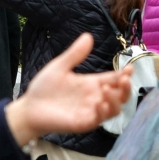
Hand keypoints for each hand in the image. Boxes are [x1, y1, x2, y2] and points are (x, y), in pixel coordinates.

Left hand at [4, 35, 130, 144]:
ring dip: (116, 100)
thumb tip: (88, 36)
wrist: (29, 107)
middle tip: (124, 79)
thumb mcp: (60, 67)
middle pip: (120, 95)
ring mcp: (90, 111)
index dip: (124, 74)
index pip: (113, 79)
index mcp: (91, 83)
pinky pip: (99, 119)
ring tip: (109, 90)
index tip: (130, 68)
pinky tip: (100, 103)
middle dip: (126, 88)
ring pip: (114, 109)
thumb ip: (74, 54)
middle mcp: (94, 97)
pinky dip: (103, 112)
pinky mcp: (83, 123)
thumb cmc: (44, 88)